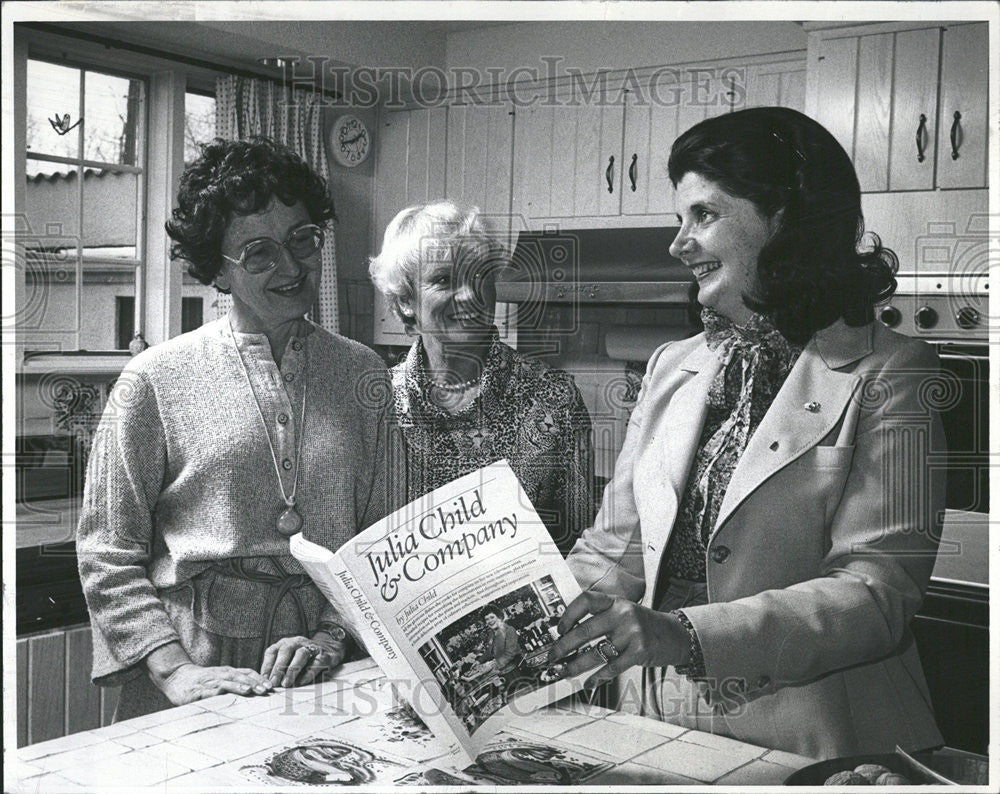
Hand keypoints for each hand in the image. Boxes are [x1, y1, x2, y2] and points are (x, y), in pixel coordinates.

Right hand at [153, 662, 272, 705]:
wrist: (177, 678)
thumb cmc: (202, 681)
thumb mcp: (220, 679)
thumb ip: (235, 684)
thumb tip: (255, 693)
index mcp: (228, 672)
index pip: (248, 672)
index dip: (260, 678)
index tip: (272, 686)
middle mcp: (222, 674)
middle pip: (241, 676)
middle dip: (255, 682)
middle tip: (267, 689)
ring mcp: (210, 681)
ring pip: (228, 681)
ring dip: (240, 685)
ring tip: (251, 690)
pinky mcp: (199, 690)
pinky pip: (210, 690)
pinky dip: (220, 691)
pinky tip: (226, 695)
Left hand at [260, 634, 345, 687]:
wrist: (330, 650)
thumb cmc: (304, 659)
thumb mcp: (289, 659)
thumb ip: (278, 669)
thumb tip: (267, 684)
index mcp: (285, 643)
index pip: (272, 651)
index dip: (267, 665)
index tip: (264, 679)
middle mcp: (297, 642)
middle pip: (285, 651)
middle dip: (278, 668)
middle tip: (274, 682)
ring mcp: (311, 647)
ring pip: (300, 654)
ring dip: (292, 670)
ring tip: (286, 683)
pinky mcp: (324, 655)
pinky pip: (315, 663)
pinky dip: (308, 673)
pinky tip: (302, 682)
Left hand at [547, 591, 690, 688]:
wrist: (675, 635)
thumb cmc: (642, 625)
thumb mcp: (623, 612)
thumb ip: (601, 618)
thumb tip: (568, 635)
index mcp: (615, 601)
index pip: (586, 600)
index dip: (568, 614)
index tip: (558, 629)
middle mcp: (623, 613)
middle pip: (585, 630)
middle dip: (564, 646)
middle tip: (552, 657)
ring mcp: (632, 632)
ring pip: (596, 652)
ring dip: (576, 666)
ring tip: (564, 673)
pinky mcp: (640, 652)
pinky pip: (612, 667)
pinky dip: (598, 677)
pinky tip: (589, 682)